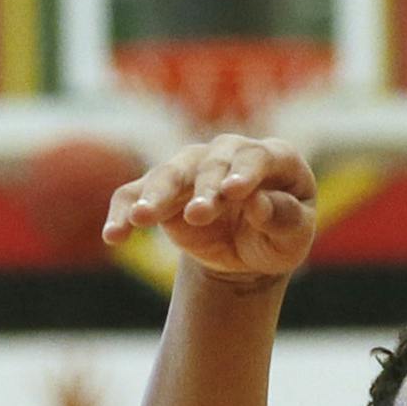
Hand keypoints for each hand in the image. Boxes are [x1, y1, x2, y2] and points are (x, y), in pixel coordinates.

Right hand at [103, 136, 317, 282]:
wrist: (249, 252)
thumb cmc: (278, 237)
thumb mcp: (293, 238)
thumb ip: (283, 220)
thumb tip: (258, 204)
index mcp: (272, 158)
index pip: (256, 157)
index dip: (245, 173)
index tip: (235, 192)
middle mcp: (228, 153)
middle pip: (209, 164)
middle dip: (203, 189)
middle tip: (200, 215)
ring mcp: (191, 168)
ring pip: (168, 174)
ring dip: (156, 196)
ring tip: (141, 218)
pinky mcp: (162, 191)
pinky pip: (135, 196)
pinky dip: (122, 213)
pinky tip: (114, 235)